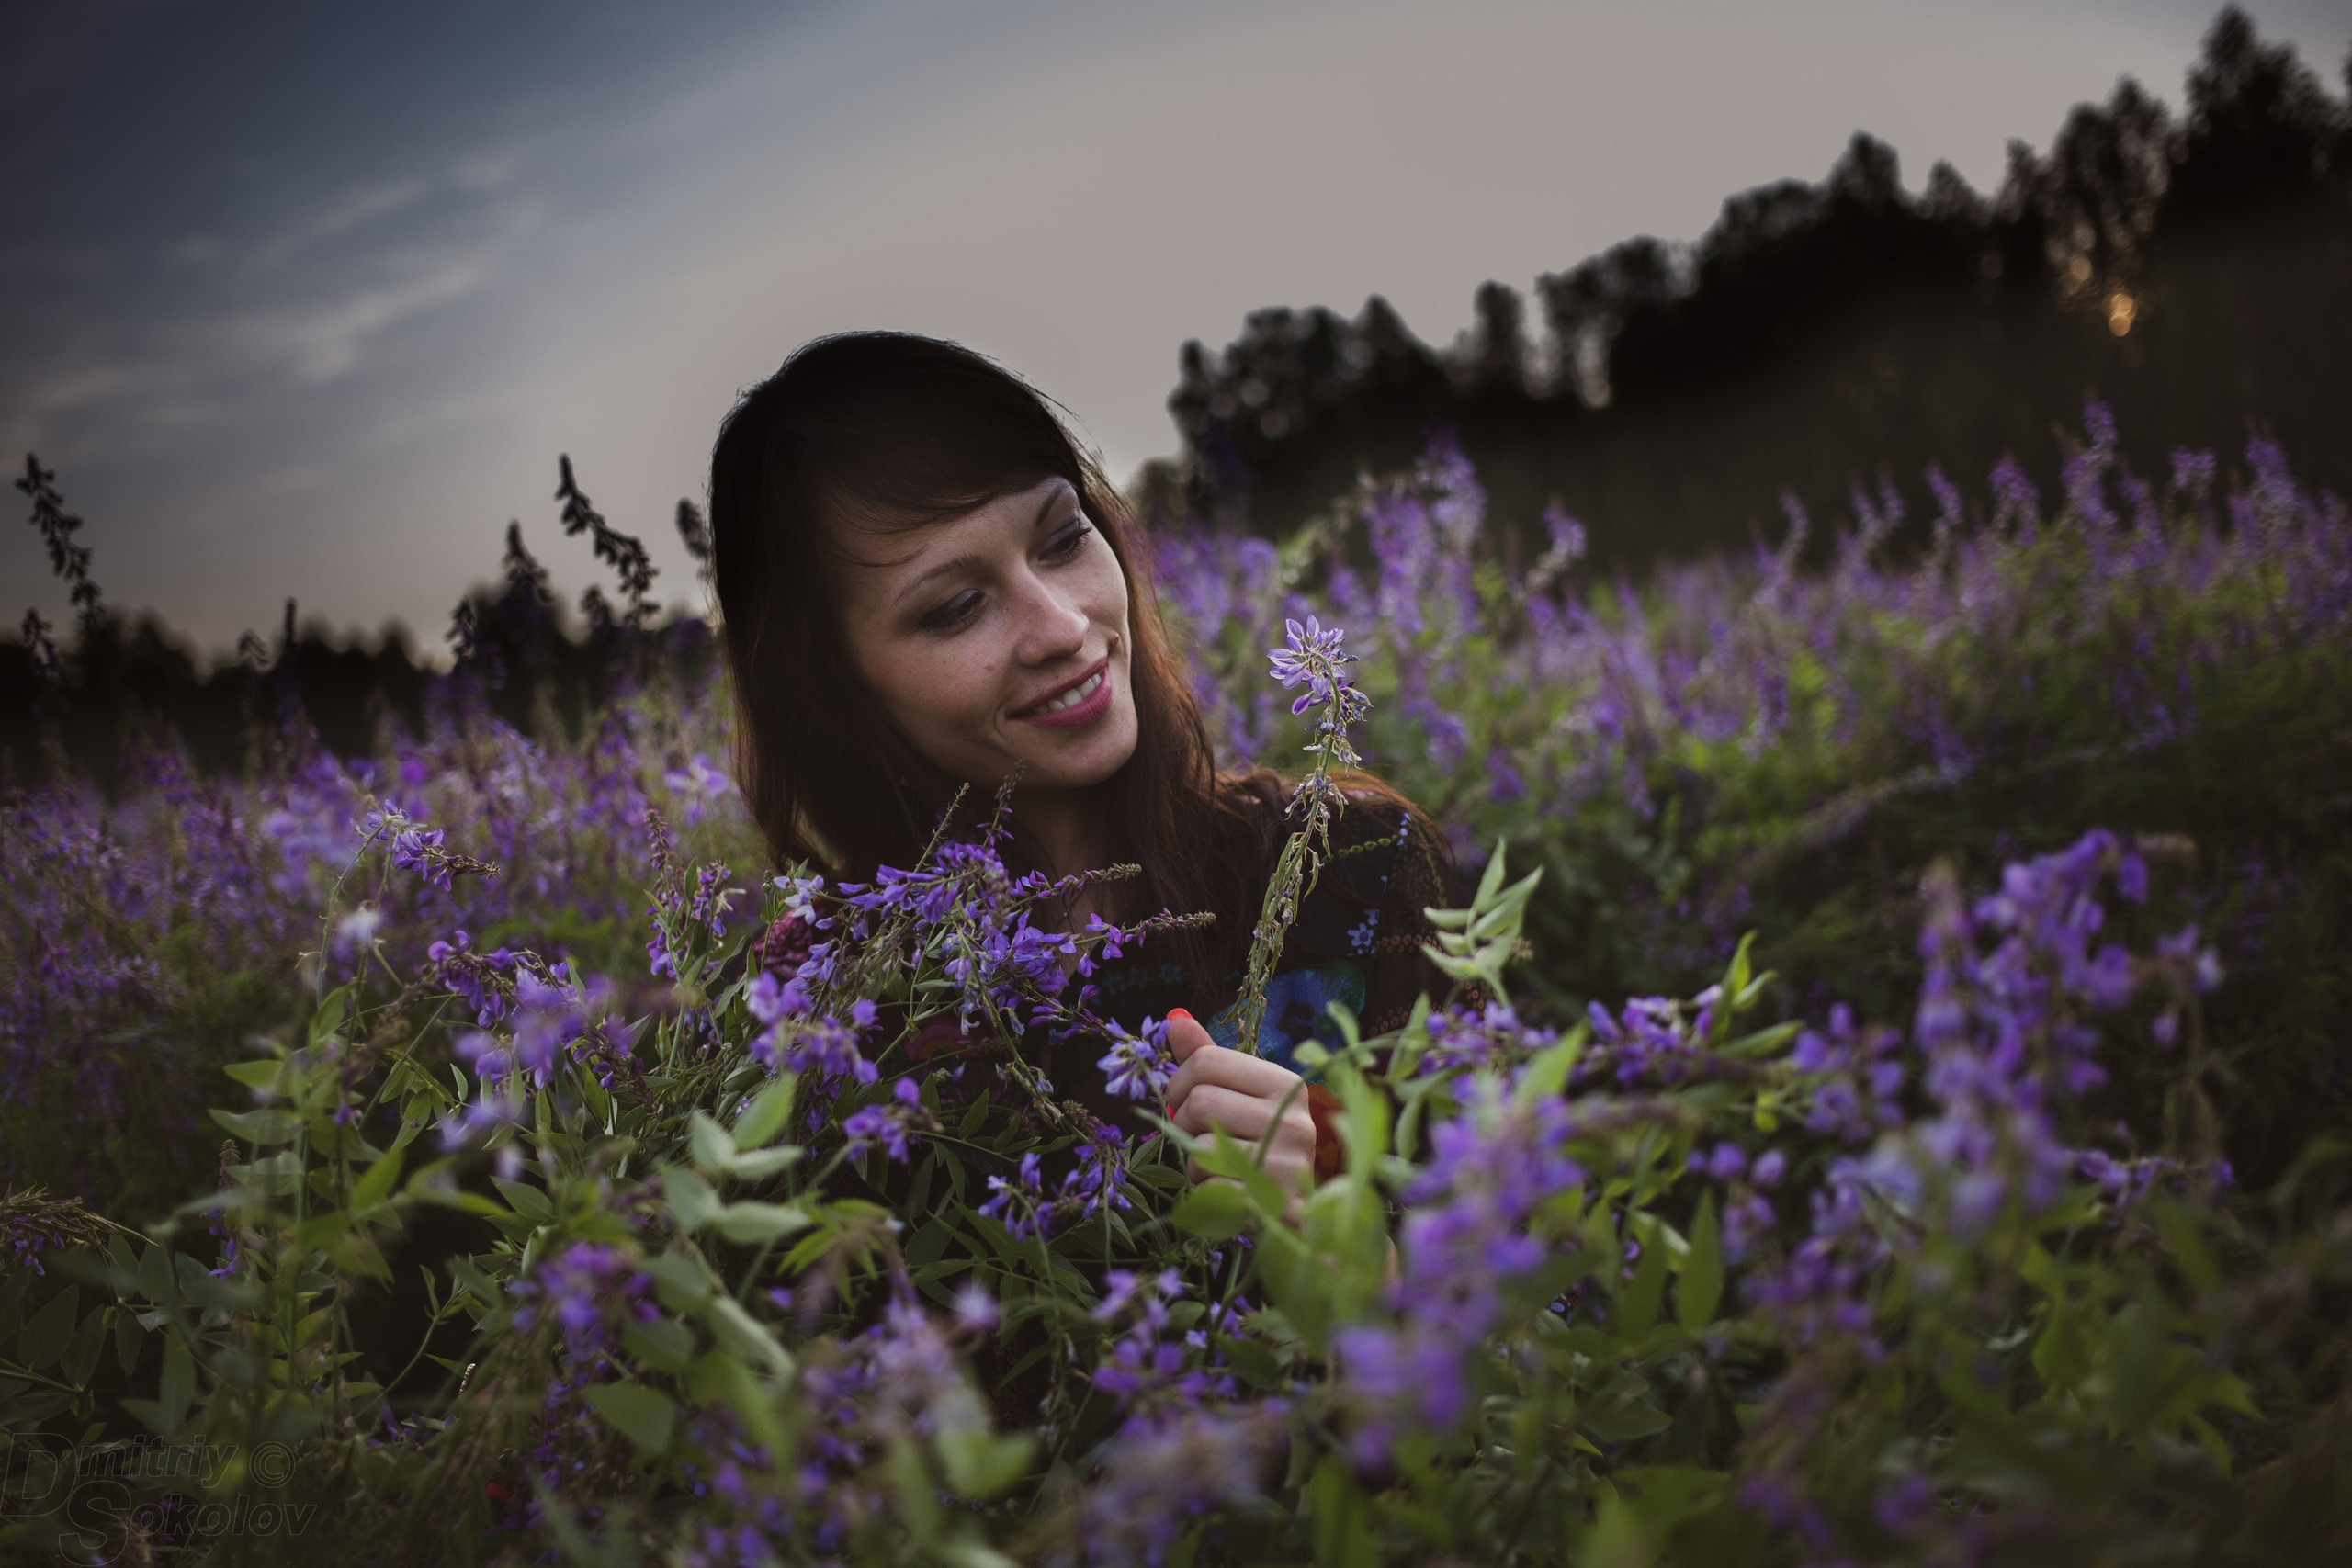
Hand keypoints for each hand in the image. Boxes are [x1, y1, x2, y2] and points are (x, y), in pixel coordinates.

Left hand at [1163, 1009, 1316, 1193]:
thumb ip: (1208, 1059)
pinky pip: (1209, 1187)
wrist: (1297, 1212)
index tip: (1185, 1101)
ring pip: (1201, 1146)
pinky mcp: (1273, 1201)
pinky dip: (1206, 1192)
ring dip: (1196, 1162)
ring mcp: (1287, 1161)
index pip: (1207, 1061)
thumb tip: (1175, 1019)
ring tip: (1220, 1167)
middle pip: (1201, 1102)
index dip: (1180, 1083)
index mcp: (1285, 1084)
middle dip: (1185, 1124)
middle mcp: (1293, 1118)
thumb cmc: (1261, 1146)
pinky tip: (1229, 1192)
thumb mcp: (1240, 1097)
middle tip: (1202, 1138)